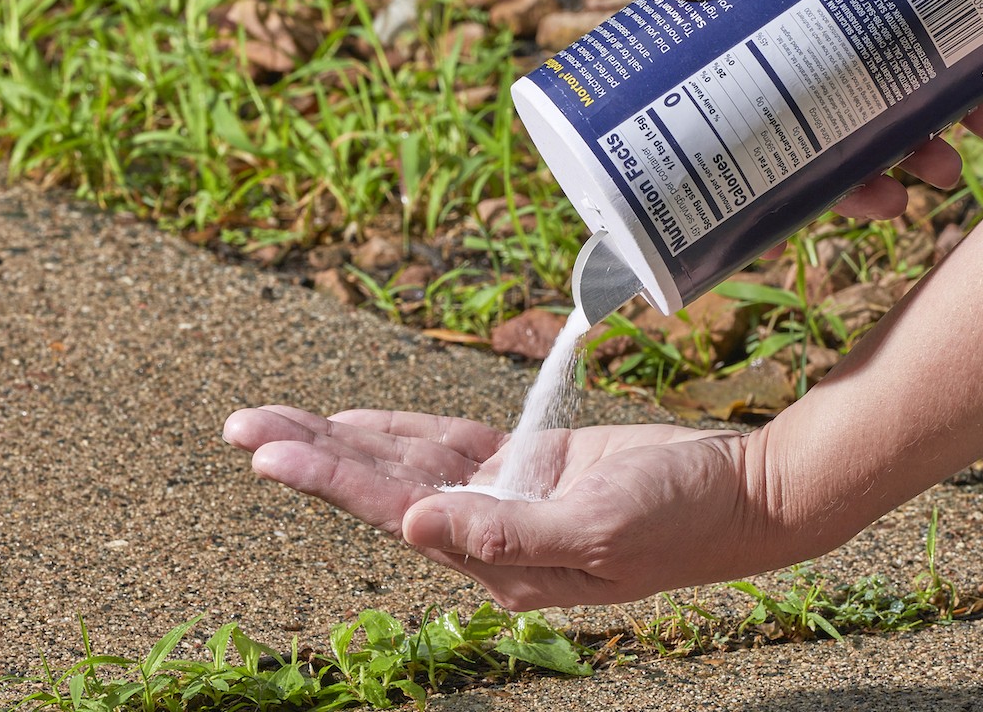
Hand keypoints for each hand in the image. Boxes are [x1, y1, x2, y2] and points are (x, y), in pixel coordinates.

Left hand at [223, 405, 807, 609]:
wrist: (740, 496)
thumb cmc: (681, 519)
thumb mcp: (599, 529)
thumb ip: (508, 533)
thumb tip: (418, 526)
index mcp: (501, 560)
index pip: (398, 514)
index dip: (333, 479)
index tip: (270, 451)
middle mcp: (491, 534)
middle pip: (385, 489)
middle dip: (314, 456)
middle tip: (242, 427)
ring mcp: (508, 499)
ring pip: (408, 465)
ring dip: (345, 441)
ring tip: (277, 421)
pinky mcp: (530, 467)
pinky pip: (453, 446)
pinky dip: (403, 432)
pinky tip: (356, 422)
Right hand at [651, 0, 982, 238]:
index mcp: (758, 48)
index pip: (770, 132)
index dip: (798, 184)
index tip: (827, 212)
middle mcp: (812, 53)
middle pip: (838, 136)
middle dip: (872, 176)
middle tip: (897, 201)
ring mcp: (866, 30)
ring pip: (894, 109)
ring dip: (924, 146)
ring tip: (947, 165)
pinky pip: (944, 60)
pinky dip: (967, 87)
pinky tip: (982, 109)